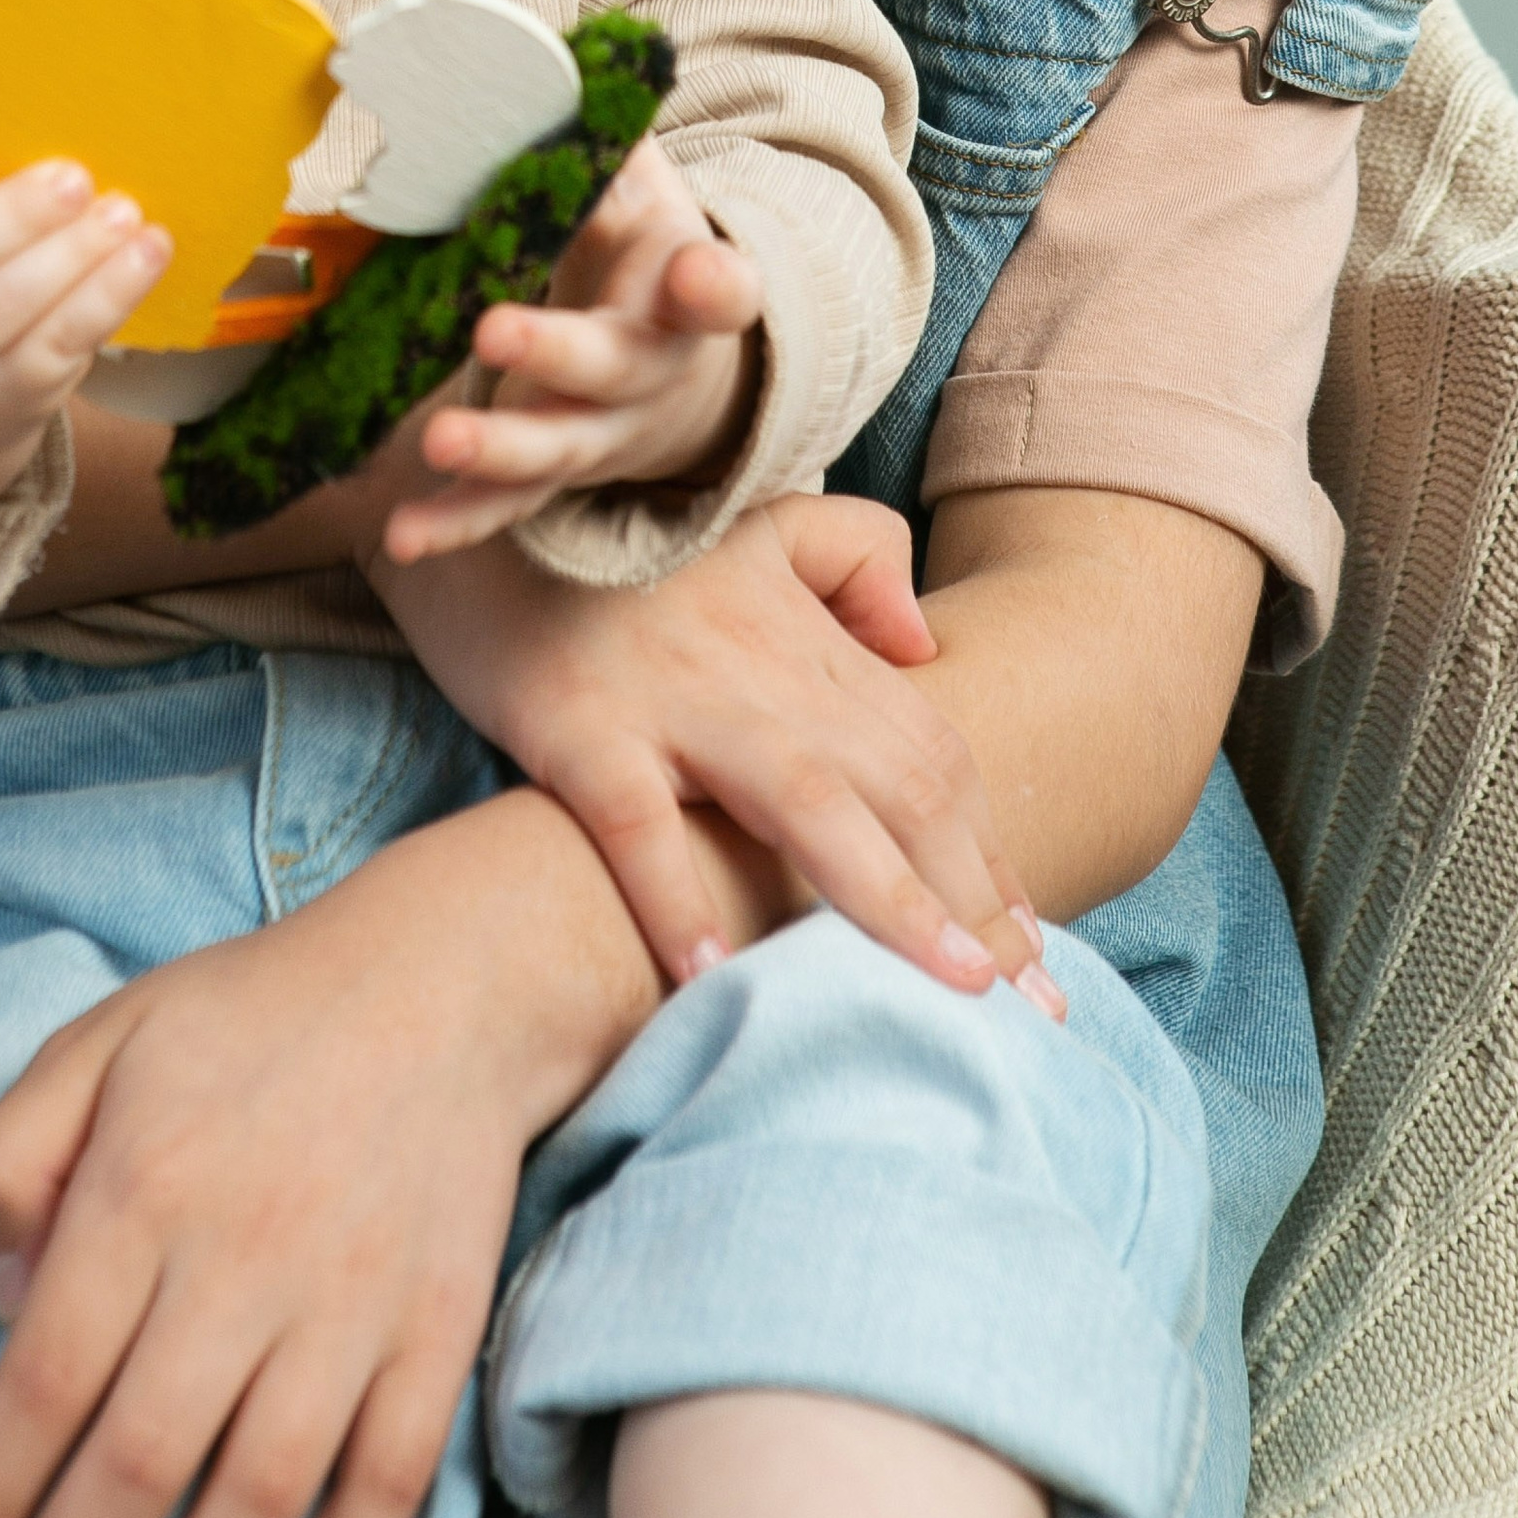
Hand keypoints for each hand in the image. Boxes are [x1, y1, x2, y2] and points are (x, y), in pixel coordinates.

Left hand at [0, 794, 644, 1517]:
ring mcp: (351, 1305)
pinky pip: (383, 1488)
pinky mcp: (435, 1333)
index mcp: (147, 1186)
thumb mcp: (101, 1038)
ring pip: (257, 1500)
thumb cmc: (254, 1016)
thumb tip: (1, 1304)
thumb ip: (12, 1156)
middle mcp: (245, 1258)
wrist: (448, 981)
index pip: (45, 1385)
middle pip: (137, 1465)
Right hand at [375, 495, 1061, 1013]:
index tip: (1032, 948)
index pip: (930, 750)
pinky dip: (675, 897)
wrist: (484, 505)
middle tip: (1028, 1011)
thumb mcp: (754, 524)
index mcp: (804, 634)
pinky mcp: (579, 723)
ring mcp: (671, 695)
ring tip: (944, 991)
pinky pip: (637, 821)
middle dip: (975, 900)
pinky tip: (716, 976)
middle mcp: (759, 664)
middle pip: (898, 784)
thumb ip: (853, 558)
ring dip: (885, 900)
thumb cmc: (622, 549)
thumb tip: (924, 648)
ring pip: (804, 802)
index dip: (990, 851)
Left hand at [380, 138, 761, 561]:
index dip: (713, 286)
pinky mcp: (554, 477)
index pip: (719, 289)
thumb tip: (520, 73)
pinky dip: (454, 522)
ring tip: (440, 440)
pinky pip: (506, 507)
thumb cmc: (641, 249)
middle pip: (613, 369)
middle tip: (493, 331)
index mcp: (684, 285)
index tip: (700, 275)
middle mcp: (651, 370)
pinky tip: (403, 534)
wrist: (677, 367)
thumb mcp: (632, 181)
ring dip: (497, 451)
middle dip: (555, 353)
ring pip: (557, 451)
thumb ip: (590, 135)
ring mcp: (603, 433)